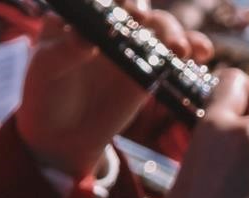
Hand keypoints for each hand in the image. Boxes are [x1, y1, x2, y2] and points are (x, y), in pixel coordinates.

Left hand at [17, 5, 213, 179]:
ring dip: (175, 32)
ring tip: (181, 49)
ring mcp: (134, 47)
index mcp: (83, 14)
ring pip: (162, 28)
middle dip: (149, 15)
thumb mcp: (45, 70)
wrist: (62, 133)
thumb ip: (63, 52)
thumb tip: (86, 41)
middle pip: (138, 8)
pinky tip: (202, 53)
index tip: (126, 12)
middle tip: (148, 26)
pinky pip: (175, 56)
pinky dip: (192, 50)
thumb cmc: (46, 93)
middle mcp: (111, 24)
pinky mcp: (152, 71)